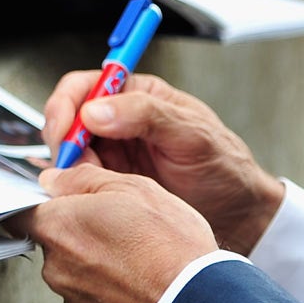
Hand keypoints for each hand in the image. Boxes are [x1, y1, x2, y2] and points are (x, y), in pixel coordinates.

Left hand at [27, 165, 216, 302]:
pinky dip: (108, 280)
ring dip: (95, 254)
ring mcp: (74, 297)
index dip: (42, 199)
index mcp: (56, 227)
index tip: (61, 194)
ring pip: (73, 264)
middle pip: (52, 237)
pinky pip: (92, 289)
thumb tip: (55, 179)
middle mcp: (56, 266)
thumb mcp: (130, 186)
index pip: (21, 210)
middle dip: (76, 226)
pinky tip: (138, 271)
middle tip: (115, 218)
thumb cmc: (167, 244)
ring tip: (135, 247)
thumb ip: (82, 178)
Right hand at [40, 72, 284, 253]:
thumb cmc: (225, 168)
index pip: (86, 86)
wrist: (240, 216)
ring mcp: (114, 154)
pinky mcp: (111, 184)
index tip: (64, 128)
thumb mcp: (192, 134)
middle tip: (72, 163)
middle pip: (68, 119)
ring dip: (69, 167)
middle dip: (64, 140)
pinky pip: (79, 181)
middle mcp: (120, 121)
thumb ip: (146, 114)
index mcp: (138, 96)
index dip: (67, 104)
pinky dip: (75, 188)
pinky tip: (88, 197)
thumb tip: (97, 109)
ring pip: (69, 152)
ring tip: (87, 183)